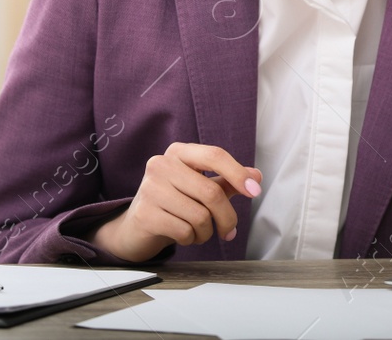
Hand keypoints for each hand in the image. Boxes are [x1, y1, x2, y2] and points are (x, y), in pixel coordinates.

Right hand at [88, 142, 261, 261]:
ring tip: (199, 232)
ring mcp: (150, 188)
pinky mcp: (145, 214)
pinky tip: (184, 236)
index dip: (238, 174)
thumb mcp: (201, 188)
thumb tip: (256, 177)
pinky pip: (184, 231)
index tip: (255, 192)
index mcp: (178, 152)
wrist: (135, 228)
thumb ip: (227, 181)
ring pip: (200, 215)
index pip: (215, 155)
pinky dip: (191, 239)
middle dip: (227, 217)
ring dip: (207, 232)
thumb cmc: (173, 203)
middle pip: (211, 192)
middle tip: (230, 230)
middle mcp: (161, 165)